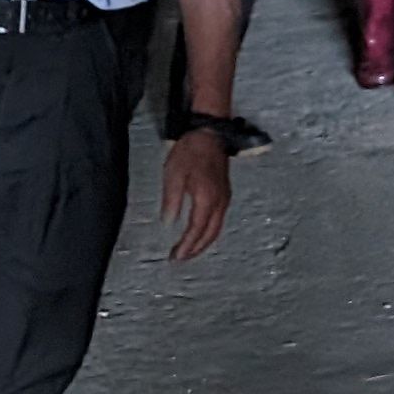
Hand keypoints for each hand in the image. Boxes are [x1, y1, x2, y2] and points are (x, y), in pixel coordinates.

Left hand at [158, 128, 233, 258]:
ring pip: (217, 228)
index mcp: (207, 200)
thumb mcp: (173, 174)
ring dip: (203, 242)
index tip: (175, 257)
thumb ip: (171, 200)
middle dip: (196, 249)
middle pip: (210, 234)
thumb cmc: (189, 152)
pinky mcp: (225, 194)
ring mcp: (225, 199)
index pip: (196, 230)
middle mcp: (220, 203)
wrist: (209, 134)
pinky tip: (200, 233)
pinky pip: (219, 220)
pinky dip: (209, 232)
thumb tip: (168, 223)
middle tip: (180, 259)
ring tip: (189, 251)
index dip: (187, 246)